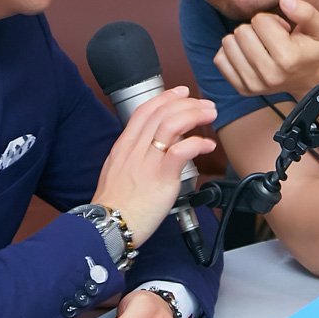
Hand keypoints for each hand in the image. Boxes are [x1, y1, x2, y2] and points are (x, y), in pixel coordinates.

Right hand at [92, 86, 215, 246]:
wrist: (109, 225)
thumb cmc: (115, 205)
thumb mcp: (118, 171)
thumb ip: (135, 156)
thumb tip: (155, 147)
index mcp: (125, 146)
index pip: (145, 110)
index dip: (165, 97)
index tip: (181, 93)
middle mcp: (136, 149)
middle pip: (162, 113)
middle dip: (187, 103)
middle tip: (203, 104)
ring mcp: (148, 162)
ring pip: (172, 125)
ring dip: (194, 115)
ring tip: (209, 115)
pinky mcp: (161, 178)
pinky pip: (181, 151)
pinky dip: (197, 143)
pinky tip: (207, 144)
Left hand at [214, 0, 318, 97]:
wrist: (312, 80)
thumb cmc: (314, 48)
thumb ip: (305, 11)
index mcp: (287, 58)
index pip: (259, 21)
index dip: (271, 19)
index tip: (283, 30)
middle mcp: (269, 74)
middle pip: (241, 31)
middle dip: (255, 28)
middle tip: (272, 39)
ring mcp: (253, 85)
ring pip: (228, 43)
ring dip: (242, 39)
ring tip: (262, 47)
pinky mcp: (242, 89)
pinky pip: (220, 59)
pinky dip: (231, 52)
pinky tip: (248, 54)